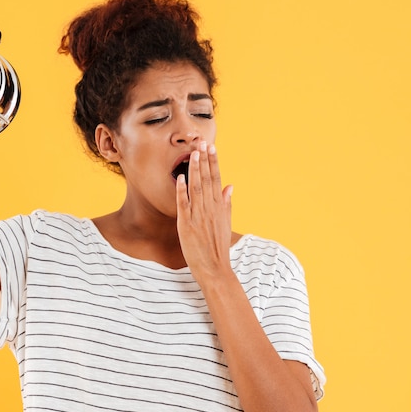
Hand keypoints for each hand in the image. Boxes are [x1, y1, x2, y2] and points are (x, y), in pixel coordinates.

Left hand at [175, 141, 234, 283]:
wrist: (215, 269)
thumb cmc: (218, 247)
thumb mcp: (226, 222)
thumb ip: (227, 203)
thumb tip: (230, 186)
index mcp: (219, 207)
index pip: (217, 179)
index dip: (214, 162)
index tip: (212, 148)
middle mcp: (210, 209)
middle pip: (207, 180)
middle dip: (205, 160)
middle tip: (202, 142)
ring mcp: (198, 216)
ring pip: (196, 188)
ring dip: (195, 170)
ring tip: (193, 154)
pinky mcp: (187, 225)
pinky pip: (183, 205)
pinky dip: (182, 191)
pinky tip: (180, 178)